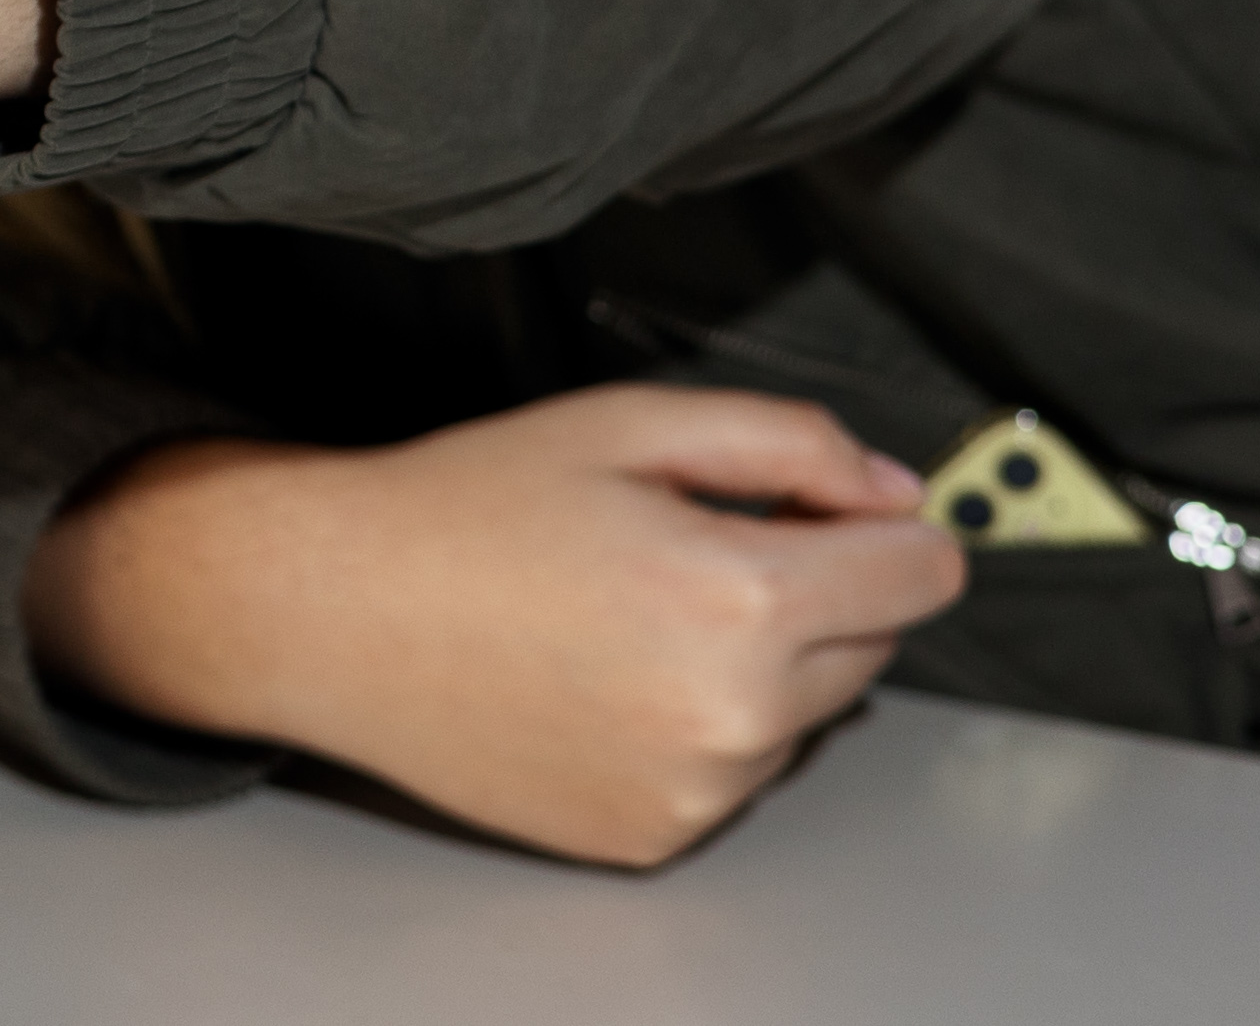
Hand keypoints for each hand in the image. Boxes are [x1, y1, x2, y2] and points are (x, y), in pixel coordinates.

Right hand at [25, 387, 966, 865]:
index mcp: (740, 598)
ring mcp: (696, 790)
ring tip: (626, 616)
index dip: (891, 525)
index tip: (850, 512)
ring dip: (754, 667)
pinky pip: (730, 776)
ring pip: (800, 715)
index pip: (923, 574)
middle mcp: (734, 714)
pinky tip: (601, 678)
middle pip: (872, 644)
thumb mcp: (623, 424)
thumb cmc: (463, 510)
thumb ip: (783, 440)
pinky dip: (692, 729)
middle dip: (813, 590)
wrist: (336, 611)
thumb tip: (888, 486)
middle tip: (691, 546)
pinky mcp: (652, 836)